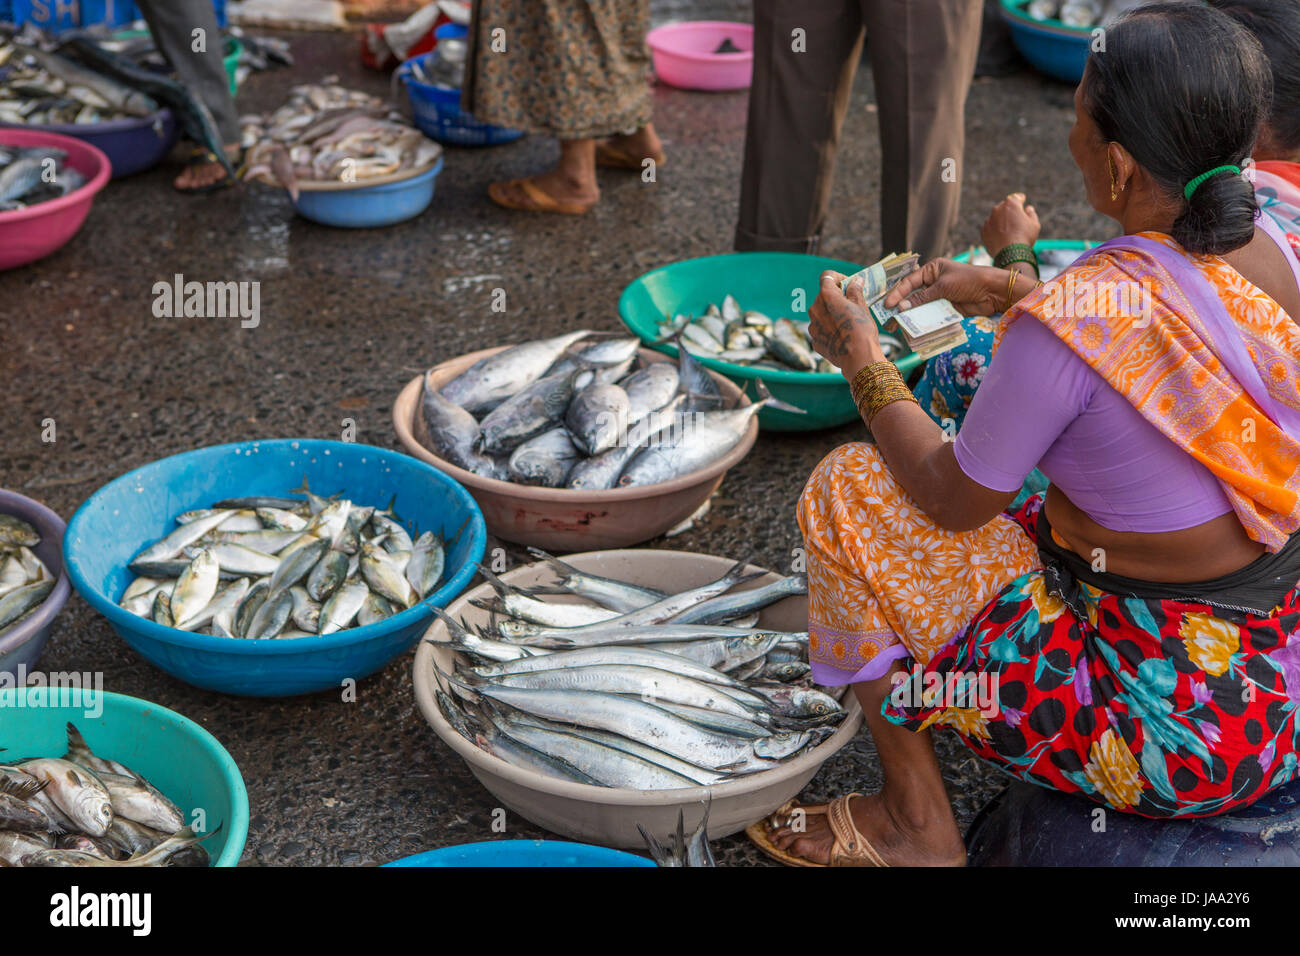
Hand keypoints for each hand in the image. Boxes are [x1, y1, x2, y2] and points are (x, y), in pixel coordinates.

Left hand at [809, 271, 884, 377]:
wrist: (857, 358)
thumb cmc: (861, 329)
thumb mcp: (861, 305)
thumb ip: (855, 290)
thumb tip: (855, 281)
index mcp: (826, 296)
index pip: (827, 276)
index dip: (838, 278)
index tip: (849, 284)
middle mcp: (815, 308)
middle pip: (824, 296)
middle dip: (836, 297)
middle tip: (852, 304)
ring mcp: (813, 325)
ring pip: (821, 313)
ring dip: (832, 313)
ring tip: (848, 322)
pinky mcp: (815, 340)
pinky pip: (821, 329)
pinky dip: (829, 328)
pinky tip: (842, 335)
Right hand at [883, 259, 1010, 316]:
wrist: (993, 292)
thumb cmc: (969, 280)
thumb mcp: (943, 287)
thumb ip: (922, 297)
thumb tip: (902, 307)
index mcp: (932, 270)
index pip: (909, 281)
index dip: (897, 293)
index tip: (887, 305)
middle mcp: (933, 283)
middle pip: (912, 296)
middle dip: (900, 307)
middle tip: (888, 319)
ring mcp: (939, 297)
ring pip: (920, 308)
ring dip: (910, 317)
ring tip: (898, 327)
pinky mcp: (946, 309)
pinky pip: (931, 316)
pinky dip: (923, 323)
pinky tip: (914, 330)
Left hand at [981, 193, 1039, 253]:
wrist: (1009, 253)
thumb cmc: (1024, 237)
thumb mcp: (1034, 224)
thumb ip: (1031, 214)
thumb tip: (1028, 208)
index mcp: (1011, 204)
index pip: (1017, 197)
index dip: (1020, 199)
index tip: (1022, 200)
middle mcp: (998, 209)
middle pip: (1005, 207)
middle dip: (1010, 210)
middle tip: (1015, 217)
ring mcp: (989, 220)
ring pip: (996, 217)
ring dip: (1001, 220)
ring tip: (1008, 229)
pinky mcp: (983, 230)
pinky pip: (990, 227)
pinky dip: (994, 229)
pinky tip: (1001, 236)